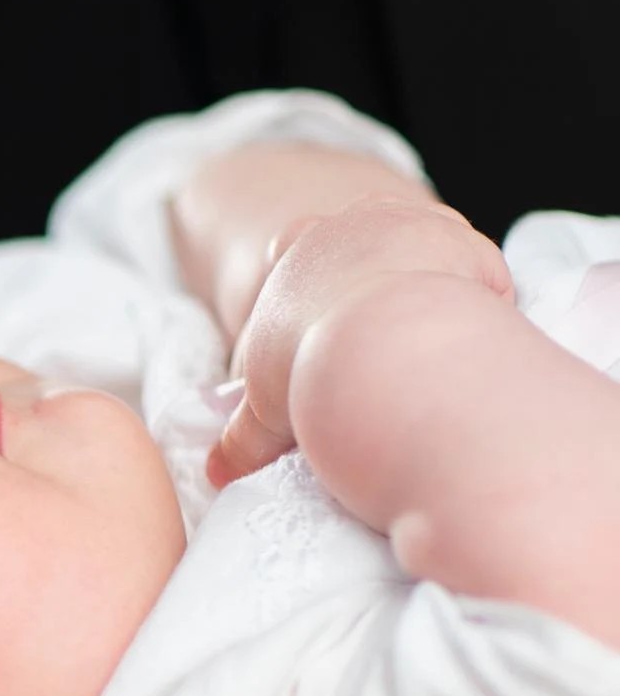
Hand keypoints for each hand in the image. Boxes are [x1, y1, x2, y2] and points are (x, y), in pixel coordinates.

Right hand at [208, 198, 510, 487]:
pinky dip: (477, 299)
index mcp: (295, 245)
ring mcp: (410, 221)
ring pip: (426, 243)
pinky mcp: (464, 238)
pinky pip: (478, 268)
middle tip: (378, 332)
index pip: (291, 243)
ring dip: (428, 283)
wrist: (370, 334)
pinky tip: (466, 338)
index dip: (308, 276)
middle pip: (366, 232)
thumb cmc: (304, 360)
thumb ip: (243, 436)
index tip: (320, 313)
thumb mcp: (262, 406)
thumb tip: (217, 475)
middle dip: (374, 273)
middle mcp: (352, 221)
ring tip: (426, 341)